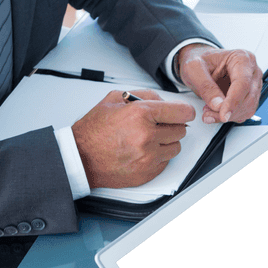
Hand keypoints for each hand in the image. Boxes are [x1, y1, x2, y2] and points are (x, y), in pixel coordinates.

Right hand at [72, 89, 194, 188]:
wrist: (82, 158)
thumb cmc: (94, 130)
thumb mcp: (114, 99)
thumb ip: (143, 95)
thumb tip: (164, 100)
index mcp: (140, 114)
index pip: (181, 112)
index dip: (185, 111)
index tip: (185, 113)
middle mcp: (147, 136)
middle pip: (180, 130)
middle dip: (172, 125)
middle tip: (158, 125)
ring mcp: (149, 157)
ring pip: (176, 147)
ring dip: (167, 142)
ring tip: (148, 139)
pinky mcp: (148, 172)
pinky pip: (166, 161)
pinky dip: (159, 156)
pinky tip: (143, 151)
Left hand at [177, 44, 261, 123]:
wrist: (202, 64)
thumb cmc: (201, 61)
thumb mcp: (194, 68)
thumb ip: (205, 86)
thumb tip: (218, 105)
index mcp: (241, 58)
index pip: (243, 83)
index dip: (233, 102)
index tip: (223, 114)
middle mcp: (252, 71)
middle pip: (248, 98)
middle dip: (228, 111)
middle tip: (208, 114)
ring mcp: (253, 85)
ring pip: (248, 108)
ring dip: (229, 115)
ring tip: (209, 110)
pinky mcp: (250, 97)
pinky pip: (244, 112)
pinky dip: (230, 116)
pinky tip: (217, 110)